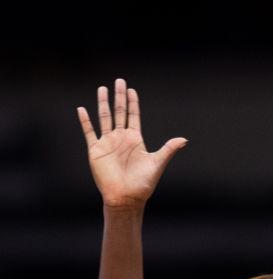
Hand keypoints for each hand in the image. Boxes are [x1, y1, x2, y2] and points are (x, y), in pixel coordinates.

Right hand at [76, 79, 186, 208]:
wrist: (126, 197)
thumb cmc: (143, 183)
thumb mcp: (157, 163)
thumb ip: (169, 149)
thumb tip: (184, 139)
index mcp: (135, 139)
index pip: (133, 116)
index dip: (132, 103)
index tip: (131, 89)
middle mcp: (121, 138)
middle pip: (119, 112)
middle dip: (119, 97)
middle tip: (119, 81)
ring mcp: (108, 143)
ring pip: (104, 118)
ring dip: (103, 103)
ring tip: (102, 88)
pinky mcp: (96, 150)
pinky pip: (89, 132)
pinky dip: (85, 121)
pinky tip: (82, 109)